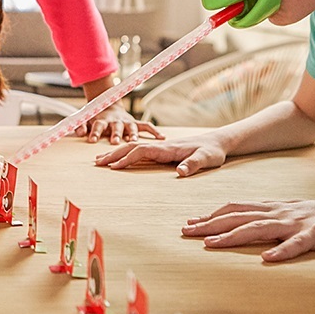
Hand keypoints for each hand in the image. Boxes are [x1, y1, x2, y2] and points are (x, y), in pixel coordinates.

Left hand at [79, 103, 164, 143]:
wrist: (107, 104)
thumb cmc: (96, 117)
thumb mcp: (85, 120)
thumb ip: (81, 126)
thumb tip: (79, 132)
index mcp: (102, 120)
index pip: (98, 125)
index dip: (94, 132)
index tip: (91, 140)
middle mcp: (116, 120)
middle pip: (116, 127)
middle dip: (116, 134)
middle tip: (115, 142)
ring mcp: (127, 121)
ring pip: (131, 127)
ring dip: (133, 134)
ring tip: (135, 141)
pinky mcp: (135, 123)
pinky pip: (146, 126)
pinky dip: (154, 131)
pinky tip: (161, 137)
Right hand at [94, 135, 224, 174]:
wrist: (217, 141)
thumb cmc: (212, 151)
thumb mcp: (206, 159)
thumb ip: (193, 164)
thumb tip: (180, 172)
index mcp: (167, 148)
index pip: (141, 151)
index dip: (126, 159)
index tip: (113, 167)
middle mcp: (160, 146)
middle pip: (131, 148)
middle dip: (113, 155)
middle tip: (96, 163)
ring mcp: (160, 148)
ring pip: (133, 149)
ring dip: (116, 153)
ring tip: (100, 160)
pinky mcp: (162, 151)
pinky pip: (139, 152)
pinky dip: (125, 155)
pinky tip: (119, 159)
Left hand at [181, 196, 314, 261]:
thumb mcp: (291, 214)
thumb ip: (268, 218)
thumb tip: (245, 225)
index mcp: (273, 208)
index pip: (235, 209)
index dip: (211, 215)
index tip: (189, 223)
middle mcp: (279, 213)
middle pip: (238, 217)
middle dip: (210, 224)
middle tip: (186, 231)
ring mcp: (296, 223)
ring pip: (259, 228)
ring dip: (232, 236)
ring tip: (210, 245)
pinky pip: (296, 245)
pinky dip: (281, 251)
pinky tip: (267, 259)